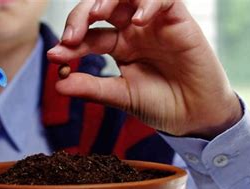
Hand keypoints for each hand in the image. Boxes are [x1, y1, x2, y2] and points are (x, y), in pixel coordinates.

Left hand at [47, 0, 242, 138]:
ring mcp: (153, 24)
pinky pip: (163, 0)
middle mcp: (133, 30)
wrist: (195, 116)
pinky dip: (148, 4)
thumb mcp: (122, 96)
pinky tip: (136, 22)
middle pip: (101, 7)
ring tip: (95, 15)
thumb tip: (58, 84)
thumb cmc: (161, 104)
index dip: (69, 44)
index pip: (88, 36)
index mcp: (118, 47)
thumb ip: (92, 88)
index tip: (54, 57)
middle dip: (80, 16)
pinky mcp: (178, 21)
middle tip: (69, 37)